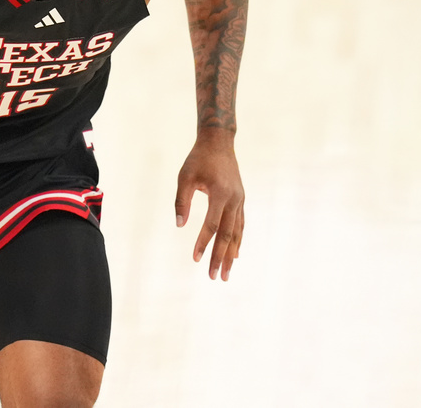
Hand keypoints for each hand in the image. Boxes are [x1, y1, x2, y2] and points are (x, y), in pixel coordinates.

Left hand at [175, 130, 244, 280]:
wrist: (218, 143)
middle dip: (221, 257)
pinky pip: (240, 224)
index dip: (203, 243)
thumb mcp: (184, 177)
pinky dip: (237, 240)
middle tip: (216, 277)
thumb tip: (180, 225)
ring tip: (226, 273)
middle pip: (228, 234)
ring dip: (231, 254)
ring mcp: (240, 200)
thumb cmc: (198, 159)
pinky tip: (235, 254)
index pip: (211, 225)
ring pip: (237, 232)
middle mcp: (234, 199)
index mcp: (219, 193)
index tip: (196, 259)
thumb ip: (181, 201)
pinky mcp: (240, 200)